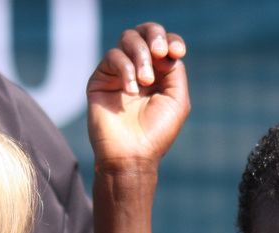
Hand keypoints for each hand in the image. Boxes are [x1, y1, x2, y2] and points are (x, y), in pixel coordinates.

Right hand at [87, 22, 188, 169]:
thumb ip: (175, 71)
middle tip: (159, 53)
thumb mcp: (177, 99)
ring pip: (128, 39)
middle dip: (154, 35)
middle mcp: (140, 68)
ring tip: (145, 81)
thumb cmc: (157, 131)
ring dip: (141, 55)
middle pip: (144, 32)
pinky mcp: (101, 78)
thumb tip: (164, 50)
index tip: (177, 52)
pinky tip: (131, 91)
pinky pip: (113, 57)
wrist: (131, 154)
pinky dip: (126, 70)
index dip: (171, 40)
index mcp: (160, 74)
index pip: (164, 42)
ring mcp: (120, 72)